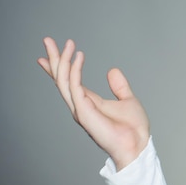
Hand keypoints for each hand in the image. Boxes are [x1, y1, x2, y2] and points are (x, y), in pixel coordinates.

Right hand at [38, 37, 149, 170]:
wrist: (137, 145)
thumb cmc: (133, 129)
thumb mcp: (127, 100)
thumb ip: (119, 86)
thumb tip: (113, 71)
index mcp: (89, 102)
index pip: (69, 81)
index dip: (59, 66)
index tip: (51, 51)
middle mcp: (81, 105)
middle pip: (61, 78)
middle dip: (54, 59)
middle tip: (47, 40)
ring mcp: (80, 109)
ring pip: (64, 81)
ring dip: (62, 61)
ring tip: (67, 43)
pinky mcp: (84, 112)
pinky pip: (75, 86)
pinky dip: (75, 70)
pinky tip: (78, 56)